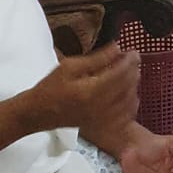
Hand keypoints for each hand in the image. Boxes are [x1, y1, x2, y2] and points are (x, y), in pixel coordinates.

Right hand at [20, 43, 139, 134]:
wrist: (38, 113)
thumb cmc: (51, 87)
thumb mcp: (70, 67)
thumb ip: (96, 59)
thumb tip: (117, 47)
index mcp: (92, 90)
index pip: (120, 73)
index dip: (130, 61)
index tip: (133, 51)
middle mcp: (101, 106)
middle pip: (128, 86)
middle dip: (134, 70)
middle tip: (133, 59)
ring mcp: (103, 118)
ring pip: (129, 100)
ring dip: (134, 85)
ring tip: (131, 72)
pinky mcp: (102, 124)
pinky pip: (125, 115)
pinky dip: (131, 103)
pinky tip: (130, 94)